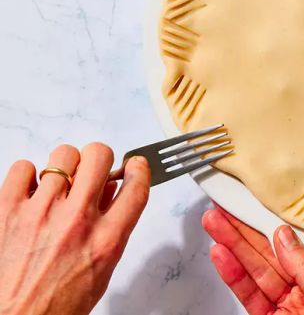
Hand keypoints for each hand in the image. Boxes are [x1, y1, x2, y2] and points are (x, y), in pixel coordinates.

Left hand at [0, 144, 150, 314]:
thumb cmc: (54, 305)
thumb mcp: (99, 271)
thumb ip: (111, 229)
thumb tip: (111, 194)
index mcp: (106, 239)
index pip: (135, 186)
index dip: (138, 168)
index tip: (134, 165)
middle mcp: (77, 221)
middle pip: (99, 155)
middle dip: (99, 159)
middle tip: (91, 172)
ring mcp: (41, 211)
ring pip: (63, 155)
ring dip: (64, 167)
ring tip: (58, 185)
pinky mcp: (8, 209)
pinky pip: (23, 167)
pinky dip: (28, 175)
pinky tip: (31, 194)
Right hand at [202, 205, 303, 314]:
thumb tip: (285, 238)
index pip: (301, 245)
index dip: (274, 223)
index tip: (255, 205)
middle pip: (272, 255)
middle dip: (245, 232)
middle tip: (223, 210)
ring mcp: (288, 308)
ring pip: (256, 273)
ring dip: (233, 249)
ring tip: (214, 226)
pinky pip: (250, 297)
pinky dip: (234, 277)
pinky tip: (222, 257)